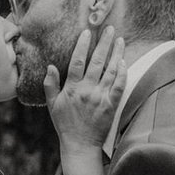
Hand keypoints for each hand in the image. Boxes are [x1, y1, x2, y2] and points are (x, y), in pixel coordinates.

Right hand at [45, 27, 125, 149]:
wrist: (80, 145)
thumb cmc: (65, 124)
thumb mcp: (52, 105)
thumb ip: (50, 84)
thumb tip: (50, 66)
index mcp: (72, 89)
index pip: (78, 61)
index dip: (83, 45)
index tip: (87, 32)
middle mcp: (87, 91)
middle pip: (97, 61)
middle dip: (104, 43)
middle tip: (110, 29)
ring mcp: (100, 98)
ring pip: (111, 70)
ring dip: (117, 53)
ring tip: (120, 40)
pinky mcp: (111, 105)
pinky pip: (119, 85)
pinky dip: (122, 72)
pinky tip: (124, 61)